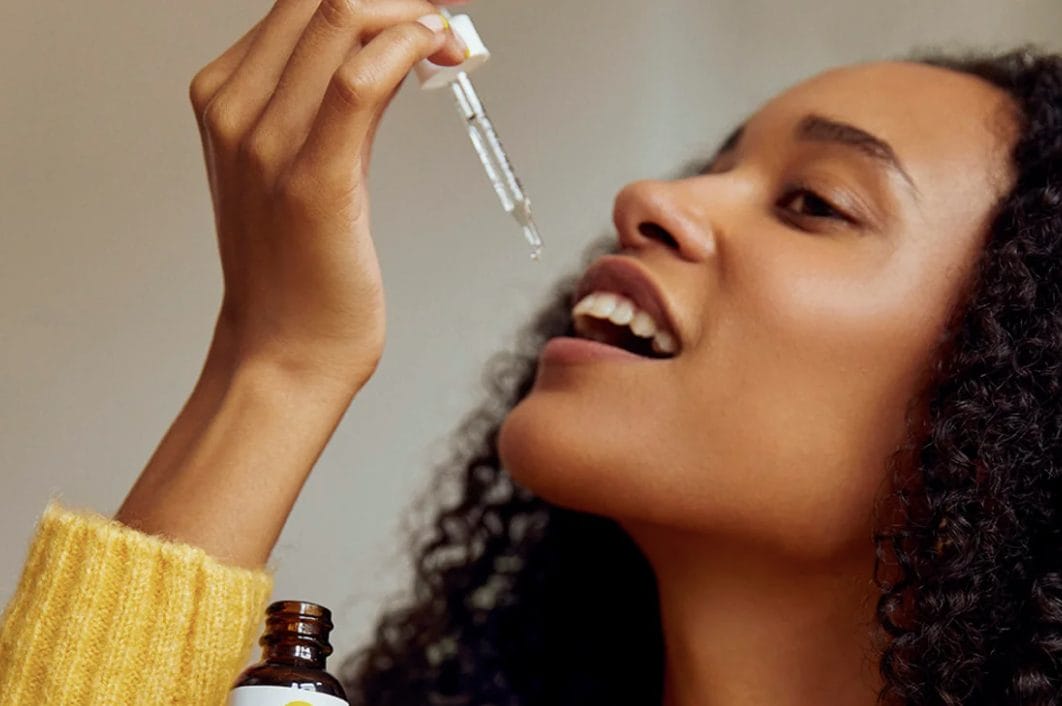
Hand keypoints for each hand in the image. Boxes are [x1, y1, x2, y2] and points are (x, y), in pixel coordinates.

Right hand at [190, 0, 468, 388]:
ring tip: (451, 38)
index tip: (424, 10)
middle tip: (445, 14)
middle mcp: (234, 109)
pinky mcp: (312, 180)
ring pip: (340, 19)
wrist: (283, 354)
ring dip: (412, 12)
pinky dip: (411, 46)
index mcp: (224, 98)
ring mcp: (265, 143)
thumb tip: (383, 55)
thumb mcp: (294, 167)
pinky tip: (441, 54)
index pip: (300, 2)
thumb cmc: (298, 271)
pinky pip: (361, 80)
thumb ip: (322, 105)